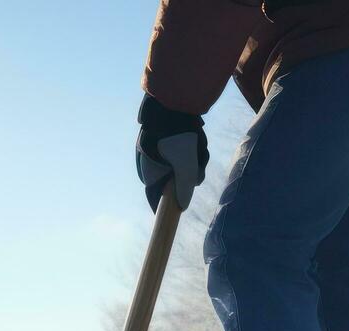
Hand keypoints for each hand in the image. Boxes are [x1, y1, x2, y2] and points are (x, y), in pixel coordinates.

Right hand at [135, 95, 208, 211]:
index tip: (174, 214)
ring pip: (180, 164)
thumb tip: (183, 206)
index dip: (163, 206)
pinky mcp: (168, 138)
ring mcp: (158, 149)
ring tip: (199, 145)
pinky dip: (191, 147)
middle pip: (172, 180)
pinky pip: (182, 150)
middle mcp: (150, 161)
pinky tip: (197, 136)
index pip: (154, 196)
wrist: (174, 99)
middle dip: (189, 175)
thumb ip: (185, 186)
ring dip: (193, 159)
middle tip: (199, 167)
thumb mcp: (186, 164)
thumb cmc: (177, 134)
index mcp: (148, 170)